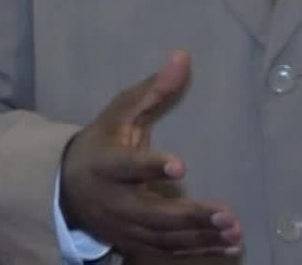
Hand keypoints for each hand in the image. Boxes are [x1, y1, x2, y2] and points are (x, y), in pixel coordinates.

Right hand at [59, 51, 241, 256]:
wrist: (68, 188)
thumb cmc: (103, 142)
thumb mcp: (120, 111)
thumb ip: (153, 89)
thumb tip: (183, 56)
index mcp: (107, 164)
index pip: (128, 167)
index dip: (152, 168)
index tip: (181, 166)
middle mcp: (114, 201)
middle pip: (152, 214)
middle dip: (190, 216)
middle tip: (225, 213)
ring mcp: (124, 227)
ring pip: (163, 238)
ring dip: (200, 236)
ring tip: (234, 230)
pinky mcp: (134, 243)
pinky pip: (168, 250)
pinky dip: (199, 250)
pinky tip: (228, 245)